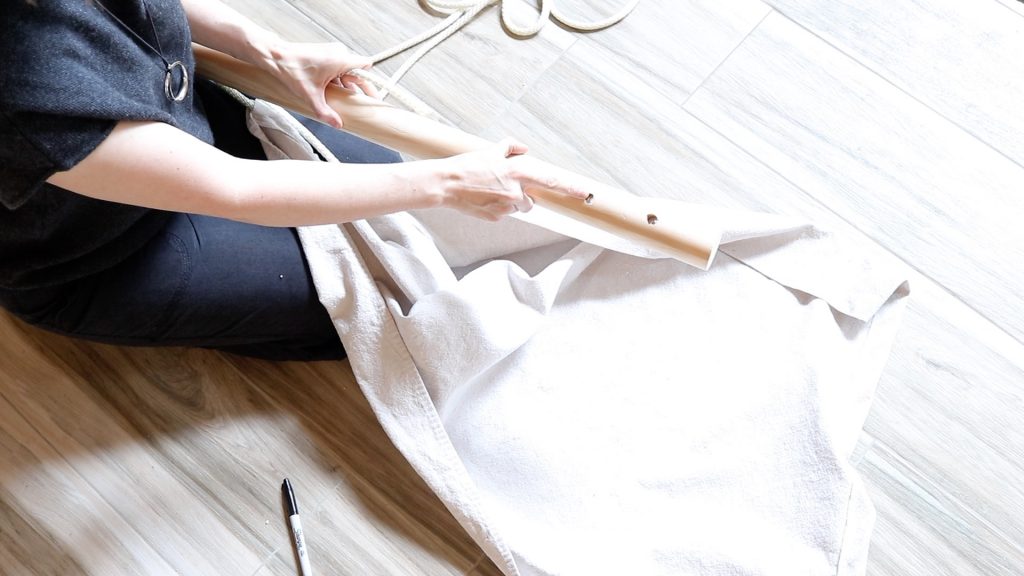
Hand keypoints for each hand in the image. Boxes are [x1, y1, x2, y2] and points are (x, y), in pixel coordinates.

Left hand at [262, 41, 377, 128]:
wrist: (276, 56)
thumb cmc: (292, 69)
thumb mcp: (310, 95)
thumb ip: (325, 112)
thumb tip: (337, 124)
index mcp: (340, 60)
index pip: (366, 66)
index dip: (370, 81)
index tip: (371, 94)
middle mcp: (338, 53)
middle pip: (358, 71)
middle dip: (361, 87)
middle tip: (365, 101)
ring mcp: (331, 52)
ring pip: (347, 70)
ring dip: (348, 84)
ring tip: (347, 99)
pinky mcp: (325, 54)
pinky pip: (338, 67)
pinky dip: (338, 79)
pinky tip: (334, 91)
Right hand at [441, 140, 590, 220]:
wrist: (445, 184)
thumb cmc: (467, 165)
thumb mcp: (490, 150)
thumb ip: (510, 148)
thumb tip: (524, 149)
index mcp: (518, 172)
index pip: (551, 180)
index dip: (570, 188)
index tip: (585, 193)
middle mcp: (515, 191)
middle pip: (532, 200)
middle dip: (524, 196)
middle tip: (504, 187)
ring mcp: (506, 207)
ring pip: (517, 207)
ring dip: (509, 202)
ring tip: (489, 191)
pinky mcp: (496, 217)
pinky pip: (503, 214)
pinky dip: (496, 208)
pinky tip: (482, 199)